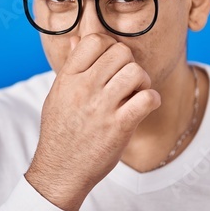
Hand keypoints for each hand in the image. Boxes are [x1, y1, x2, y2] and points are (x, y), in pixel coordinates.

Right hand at [25, 33, 160, 210]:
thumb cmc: (60, 133)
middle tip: (127, 82)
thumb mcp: (57, 95)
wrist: (61, 170)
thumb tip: (78, 40)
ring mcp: (102, 107)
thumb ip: (71, 67)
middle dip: (129, 64)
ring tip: (135, 94)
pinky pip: (148, 98)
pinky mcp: (120, 126)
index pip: (95, 40)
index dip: (109, 47)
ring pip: (136, 72)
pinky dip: (152, 100)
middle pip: (121, 52)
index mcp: (68, 78)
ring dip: (142, 81)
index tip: (111, 64)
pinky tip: (144, 107)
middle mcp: (84, 88)